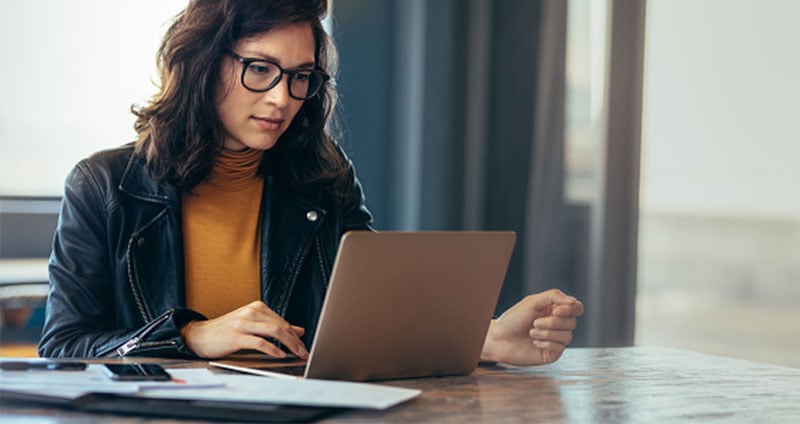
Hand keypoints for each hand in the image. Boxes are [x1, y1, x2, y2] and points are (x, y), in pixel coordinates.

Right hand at [181, 300, 308, 359]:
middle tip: (305, 353)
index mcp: (257, 308)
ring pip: (274, 332)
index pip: (283, 322)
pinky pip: (259, 342)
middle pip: (281, 326)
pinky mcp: (236, 336)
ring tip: (296, 354)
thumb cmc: (226, 331)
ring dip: (289, 345)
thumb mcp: (252, 325)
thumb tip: (299, 330)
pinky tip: (279, 355)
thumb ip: (274, 327)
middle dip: (296, 341)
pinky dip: (272, 349)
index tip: (304, 346)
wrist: (198, 335)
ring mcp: (243, 323)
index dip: (296, 335)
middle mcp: (251, 312)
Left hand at [481, 289, 583, 365]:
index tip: (556, 311)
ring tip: (531, 332)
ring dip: (547, 333)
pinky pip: (560, 348)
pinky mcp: (552, 353)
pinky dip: (546, 343)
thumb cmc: (514, 319)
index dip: (571, 309)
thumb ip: (554, 297)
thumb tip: (573, 301)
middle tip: (534, 322)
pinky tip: (534, 342)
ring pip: (567, 336)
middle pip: (572, 322)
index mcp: (555, 310)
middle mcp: (558, 325)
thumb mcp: (532, 302)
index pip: (576, 308)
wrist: (499, 339)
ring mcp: (556, 339)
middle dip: (553, 322)